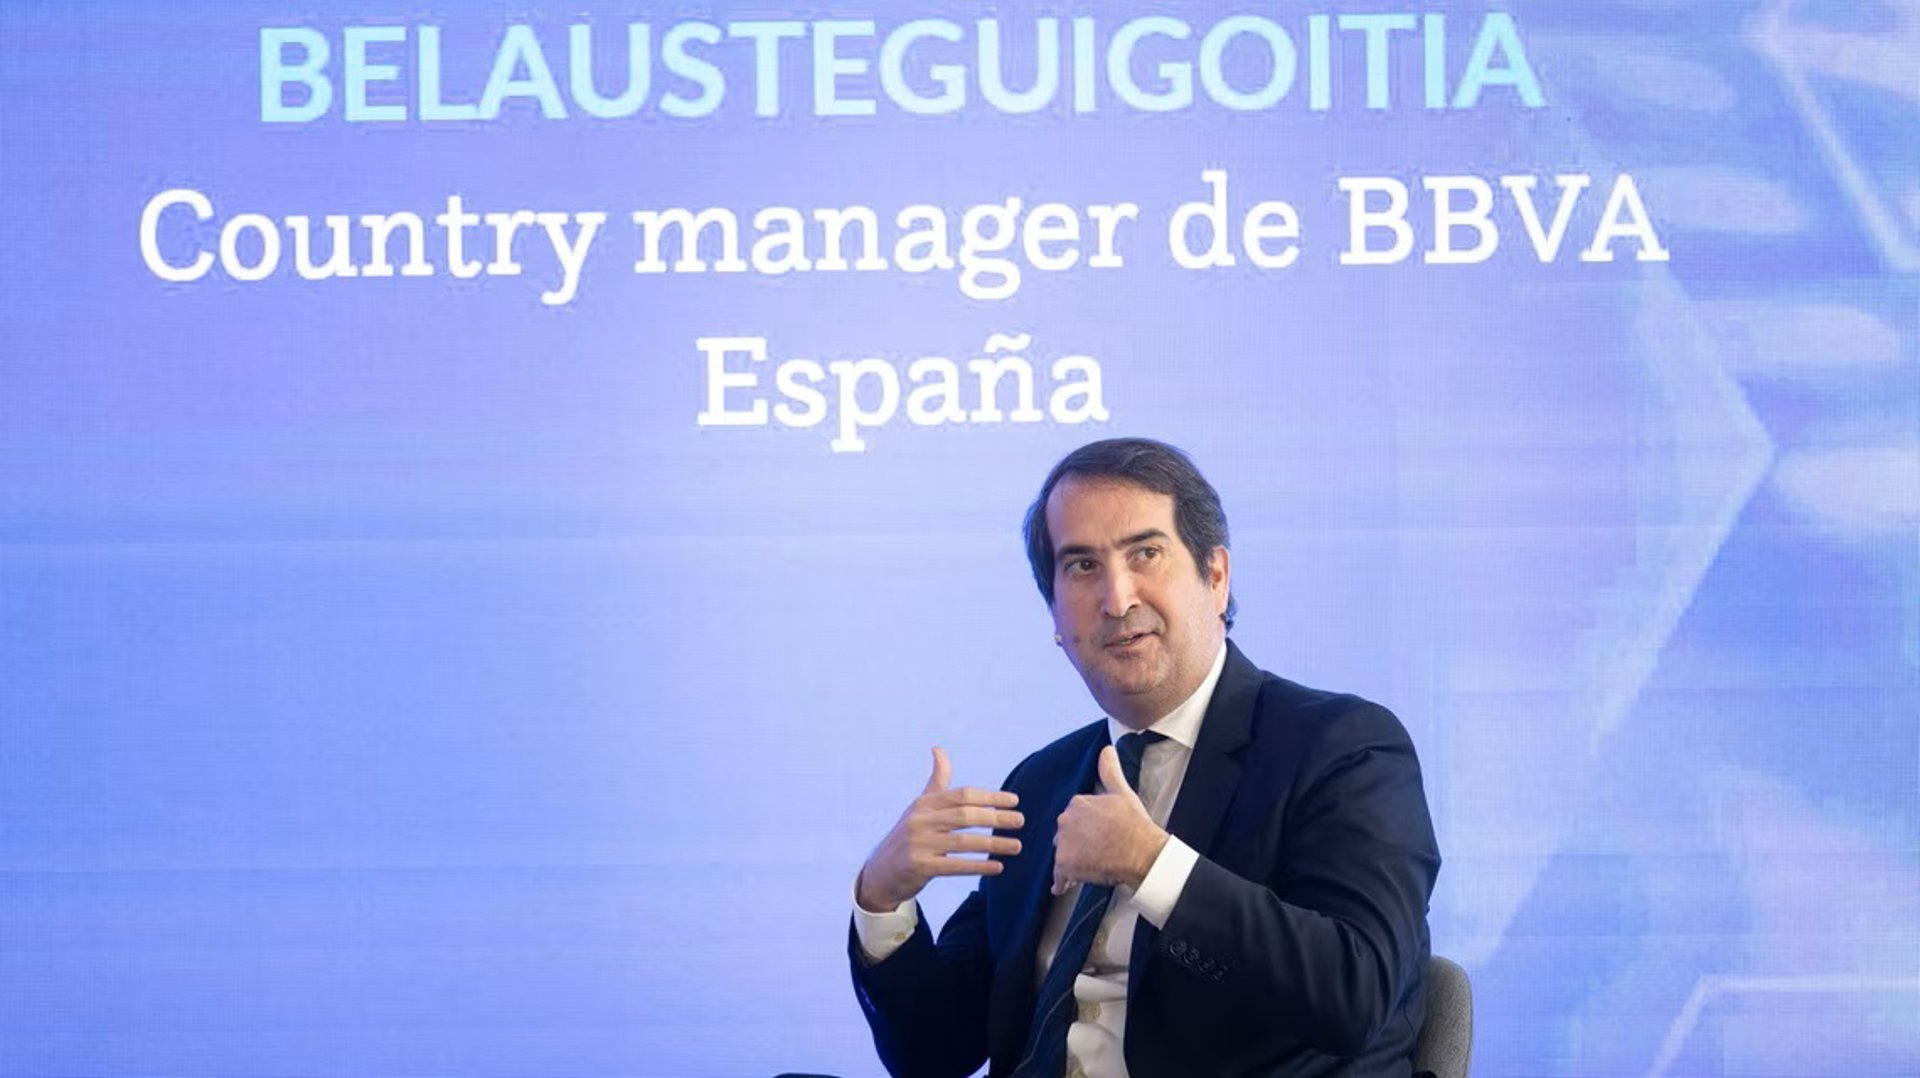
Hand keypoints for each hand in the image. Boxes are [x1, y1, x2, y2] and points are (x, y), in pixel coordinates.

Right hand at [856, 747, 1024, 911]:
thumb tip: (938, 748)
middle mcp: (920, 821)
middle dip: (996, 817)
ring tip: (1017, 846)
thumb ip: (936, 781)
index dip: (990, 796)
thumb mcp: (919, 807)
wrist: (881, 873)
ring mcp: (919, 844)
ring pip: (964, 842)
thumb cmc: (908, 836)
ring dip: (994, 843)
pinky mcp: (920, 867)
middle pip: (965, 816)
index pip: (962, 795)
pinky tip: (998, 866)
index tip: (1014, 800)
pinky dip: (978, 866)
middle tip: (1021, 821)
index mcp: (924, 804)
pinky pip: (955, 865)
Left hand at [1052, 745, 1167, 895]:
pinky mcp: (1064, 865)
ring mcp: (1064, 843)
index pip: (1075, 819)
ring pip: (1063, 855)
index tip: (1097, 837)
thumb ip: (1110, 770)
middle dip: (1077, 845)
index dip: (1086, 830)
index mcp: (1077, 803)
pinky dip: (1061, 883)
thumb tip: (1106, 748)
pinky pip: (1058, 877)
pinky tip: (1066, 887)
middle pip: (1066, 837)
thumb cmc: (1135, 824)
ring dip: (1071, 863)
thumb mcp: (1122, 793)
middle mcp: (1065, 820)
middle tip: (1096, 854)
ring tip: (1090, 868)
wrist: (1141, 852)